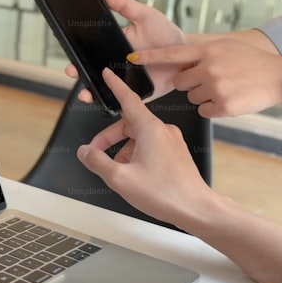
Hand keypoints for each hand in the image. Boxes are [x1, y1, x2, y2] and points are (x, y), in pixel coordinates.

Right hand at [64, 0, 185, 102]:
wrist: (186, 56)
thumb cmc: (167, 35)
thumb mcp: (144, 14)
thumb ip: (123, 4)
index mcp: (115, 46)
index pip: (91, 50)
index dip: (77, 51)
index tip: (67, 48)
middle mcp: (117, 65)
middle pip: (92, 71)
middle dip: (78, 73)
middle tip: (72, 70)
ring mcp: (126, 81)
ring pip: (103, 89)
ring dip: (91, 92)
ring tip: (85, 92)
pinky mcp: (137, 95)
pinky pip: (122, 101)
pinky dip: (112, 103)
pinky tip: (105, 101)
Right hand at [76, 69, 213, 227]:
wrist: (196, 208)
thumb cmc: (166, 193)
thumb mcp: (120, 178)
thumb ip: (97, 162)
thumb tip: (86, 152)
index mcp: (150, 129)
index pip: (128, 98)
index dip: (115, 85)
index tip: (108, 74)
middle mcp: (163, 130)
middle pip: (129, 123)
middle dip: (110, 137)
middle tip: (96, 152)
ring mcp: (172, 142)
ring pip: (139, 137)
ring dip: (123, 149)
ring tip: (116, 170)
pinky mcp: (176, 153)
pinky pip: (151, 146)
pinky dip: (137, 155)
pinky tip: (133, 173)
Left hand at [130, 39, 281, 117]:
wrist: (279, 78)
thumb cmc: (253, 62)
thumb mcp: (226, 47)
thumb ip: (203, 53)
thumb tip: (181, 61)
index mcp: (208, 50)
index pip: (171, 53)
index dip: (149, 57)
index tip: (131, 59)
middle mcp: (208, 67)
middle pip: (181, 81)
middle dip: (191, 83)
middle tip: (213, 80)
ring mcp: (215, 87)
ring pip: (192, 98)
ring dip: (204, 96)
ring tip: (226, 88)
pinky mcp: (222, 106)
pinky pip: (204, 110)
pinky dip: (213, 108)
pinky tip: (229, 99)